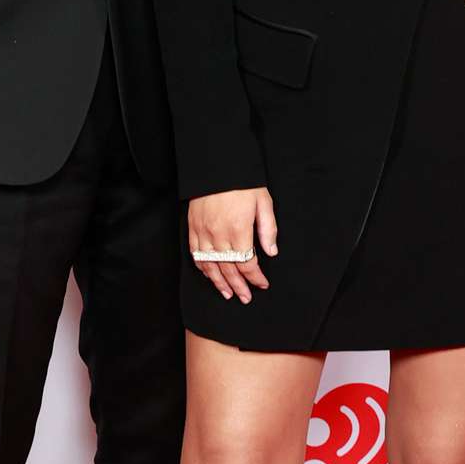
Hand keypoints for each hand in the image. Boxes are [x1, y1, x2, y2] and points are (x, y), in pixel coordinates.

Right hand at [188, 187, 276, 303]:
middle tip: (246, 297)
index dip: (255, 277)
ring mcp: (203, 232)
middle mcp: (219, 234)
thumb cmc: (243, 183)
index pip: (247, 263)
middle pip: (229, 269)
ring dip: (220, 283)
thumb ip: (268, 229)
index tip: (262, 283)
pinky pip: (196, 254)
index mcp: (239, 229)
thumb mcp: (263, 202)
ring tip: (228, 294)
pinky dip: (203, 268)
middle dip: (239, 286)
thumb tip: (271, 252)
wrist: (217, 165)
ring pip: (211, 266)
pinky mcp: (193, 228)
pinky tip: (210, 275)